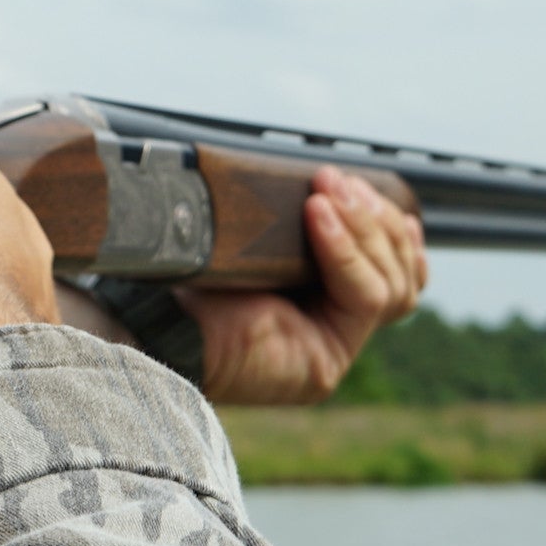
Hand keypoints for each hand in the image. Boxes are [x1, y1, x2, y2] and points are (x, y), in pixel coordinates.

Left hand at [179, 166, 428, 403]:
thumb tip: (331, 179)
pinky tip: (318, 216)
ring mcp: (328, 353)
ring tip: (325, 192)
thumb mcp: (250, 238)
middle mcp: (327, 332)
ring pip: (392, 287)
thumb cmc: (182, 273)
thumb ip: (291, 223)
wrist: (144, 313)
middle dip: (375, 220)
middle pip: (400, 277)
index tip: (360, 183)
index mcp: (314, 303)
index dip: (389, 228)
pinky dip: (346, 252)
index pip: (390, 271)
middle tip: (334, 179)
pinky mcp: (322, 366)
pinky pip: (364, 300)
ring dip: (364, 229)